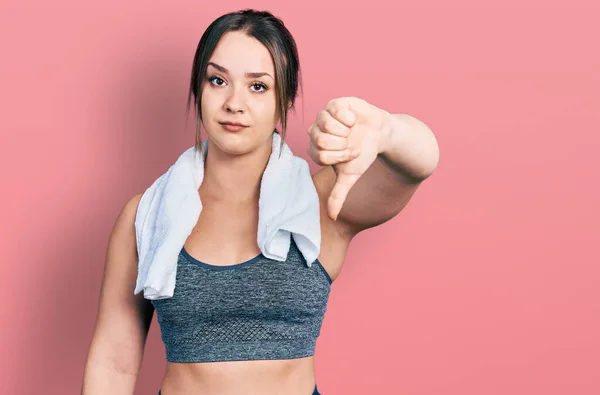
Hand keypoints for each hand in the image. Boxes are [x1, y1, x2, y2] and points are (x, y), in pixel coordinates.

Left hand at [308, 96, 389, 220]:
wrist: (380, 134)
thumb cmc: (363, 154)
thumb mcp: (350, 176)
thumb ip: (338, 195)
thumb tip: (332, 217)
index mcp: (315, 149)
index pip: (320, 155)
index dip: (340, 155)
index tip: (351, 154)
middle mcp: (316, 131)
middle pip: (321, 140)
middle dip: (343, 143)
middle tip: (352, 141)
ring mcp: (323, 116)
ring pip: (326, 124)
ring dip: (346, 130)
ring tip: (353, 130)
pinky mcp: (334, 103)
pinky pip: (336, 110)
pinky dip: (350, 117)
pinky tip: (354, 119)